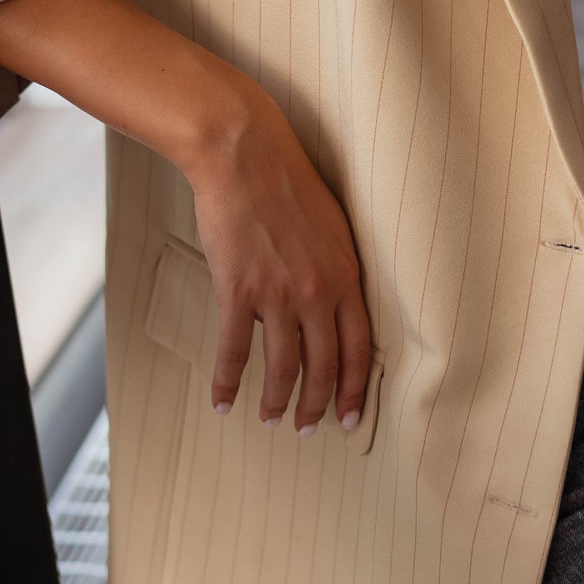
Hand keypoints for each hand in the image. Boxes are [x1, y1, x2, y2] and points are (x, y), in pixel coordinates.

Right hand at [0, 0, 373, 436]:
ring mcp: (278, 293)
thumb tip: (332, 306)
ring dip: (276, 400)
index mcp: (346, 275)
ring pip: (281, 366)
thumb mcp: (332, 227)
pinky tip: (223, 398)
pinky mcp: (238, 289)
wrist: (244, 153)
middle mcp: (318, 290)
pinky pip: (233, 349)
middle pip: (323, 365)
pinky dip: (227, 379)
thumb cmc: (287, 182)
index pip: (359, 347)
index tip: (348, 418)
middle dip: (316, 405)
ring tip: (270, 419)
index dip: (353, 388)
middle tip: (308, 429)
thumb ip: (336, 270)